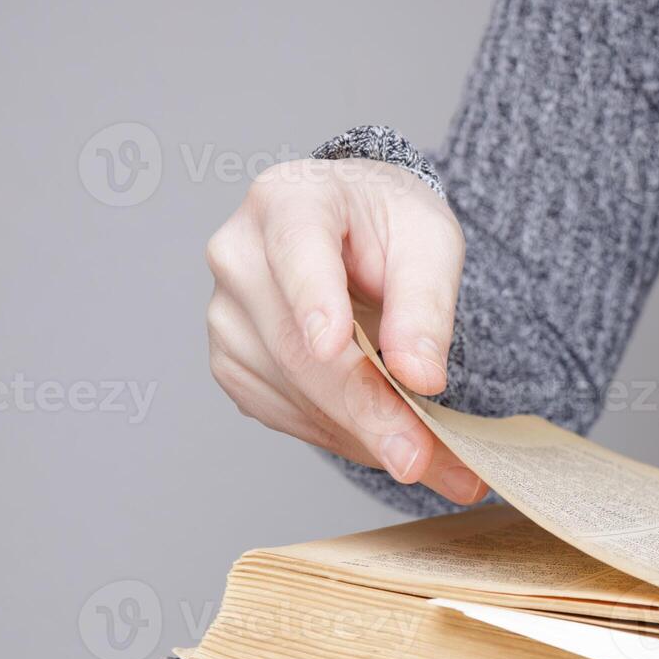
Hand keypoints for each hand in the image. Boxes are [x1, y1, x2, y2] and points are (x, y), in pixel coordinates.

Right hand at [205, 158, 485, 503]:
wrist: (359, 232)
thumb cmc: (391, 227)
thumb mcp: (431, 243)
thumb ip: (425, 305)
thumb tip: (418, 377)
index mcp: (289, 201)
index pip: (296, 250)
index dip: (313, 300)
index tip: (333, 344)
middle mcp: (241, 255)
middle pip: (297, 347)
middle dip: (364, 410)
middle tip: (418, 458)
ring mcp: (228, 314)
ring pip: (295, 393)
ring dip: (364, 434)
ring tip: (428, 455)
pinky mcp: (234, 364)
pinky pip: (289, 415)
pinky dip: (344, 435)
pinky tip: (383, 434)